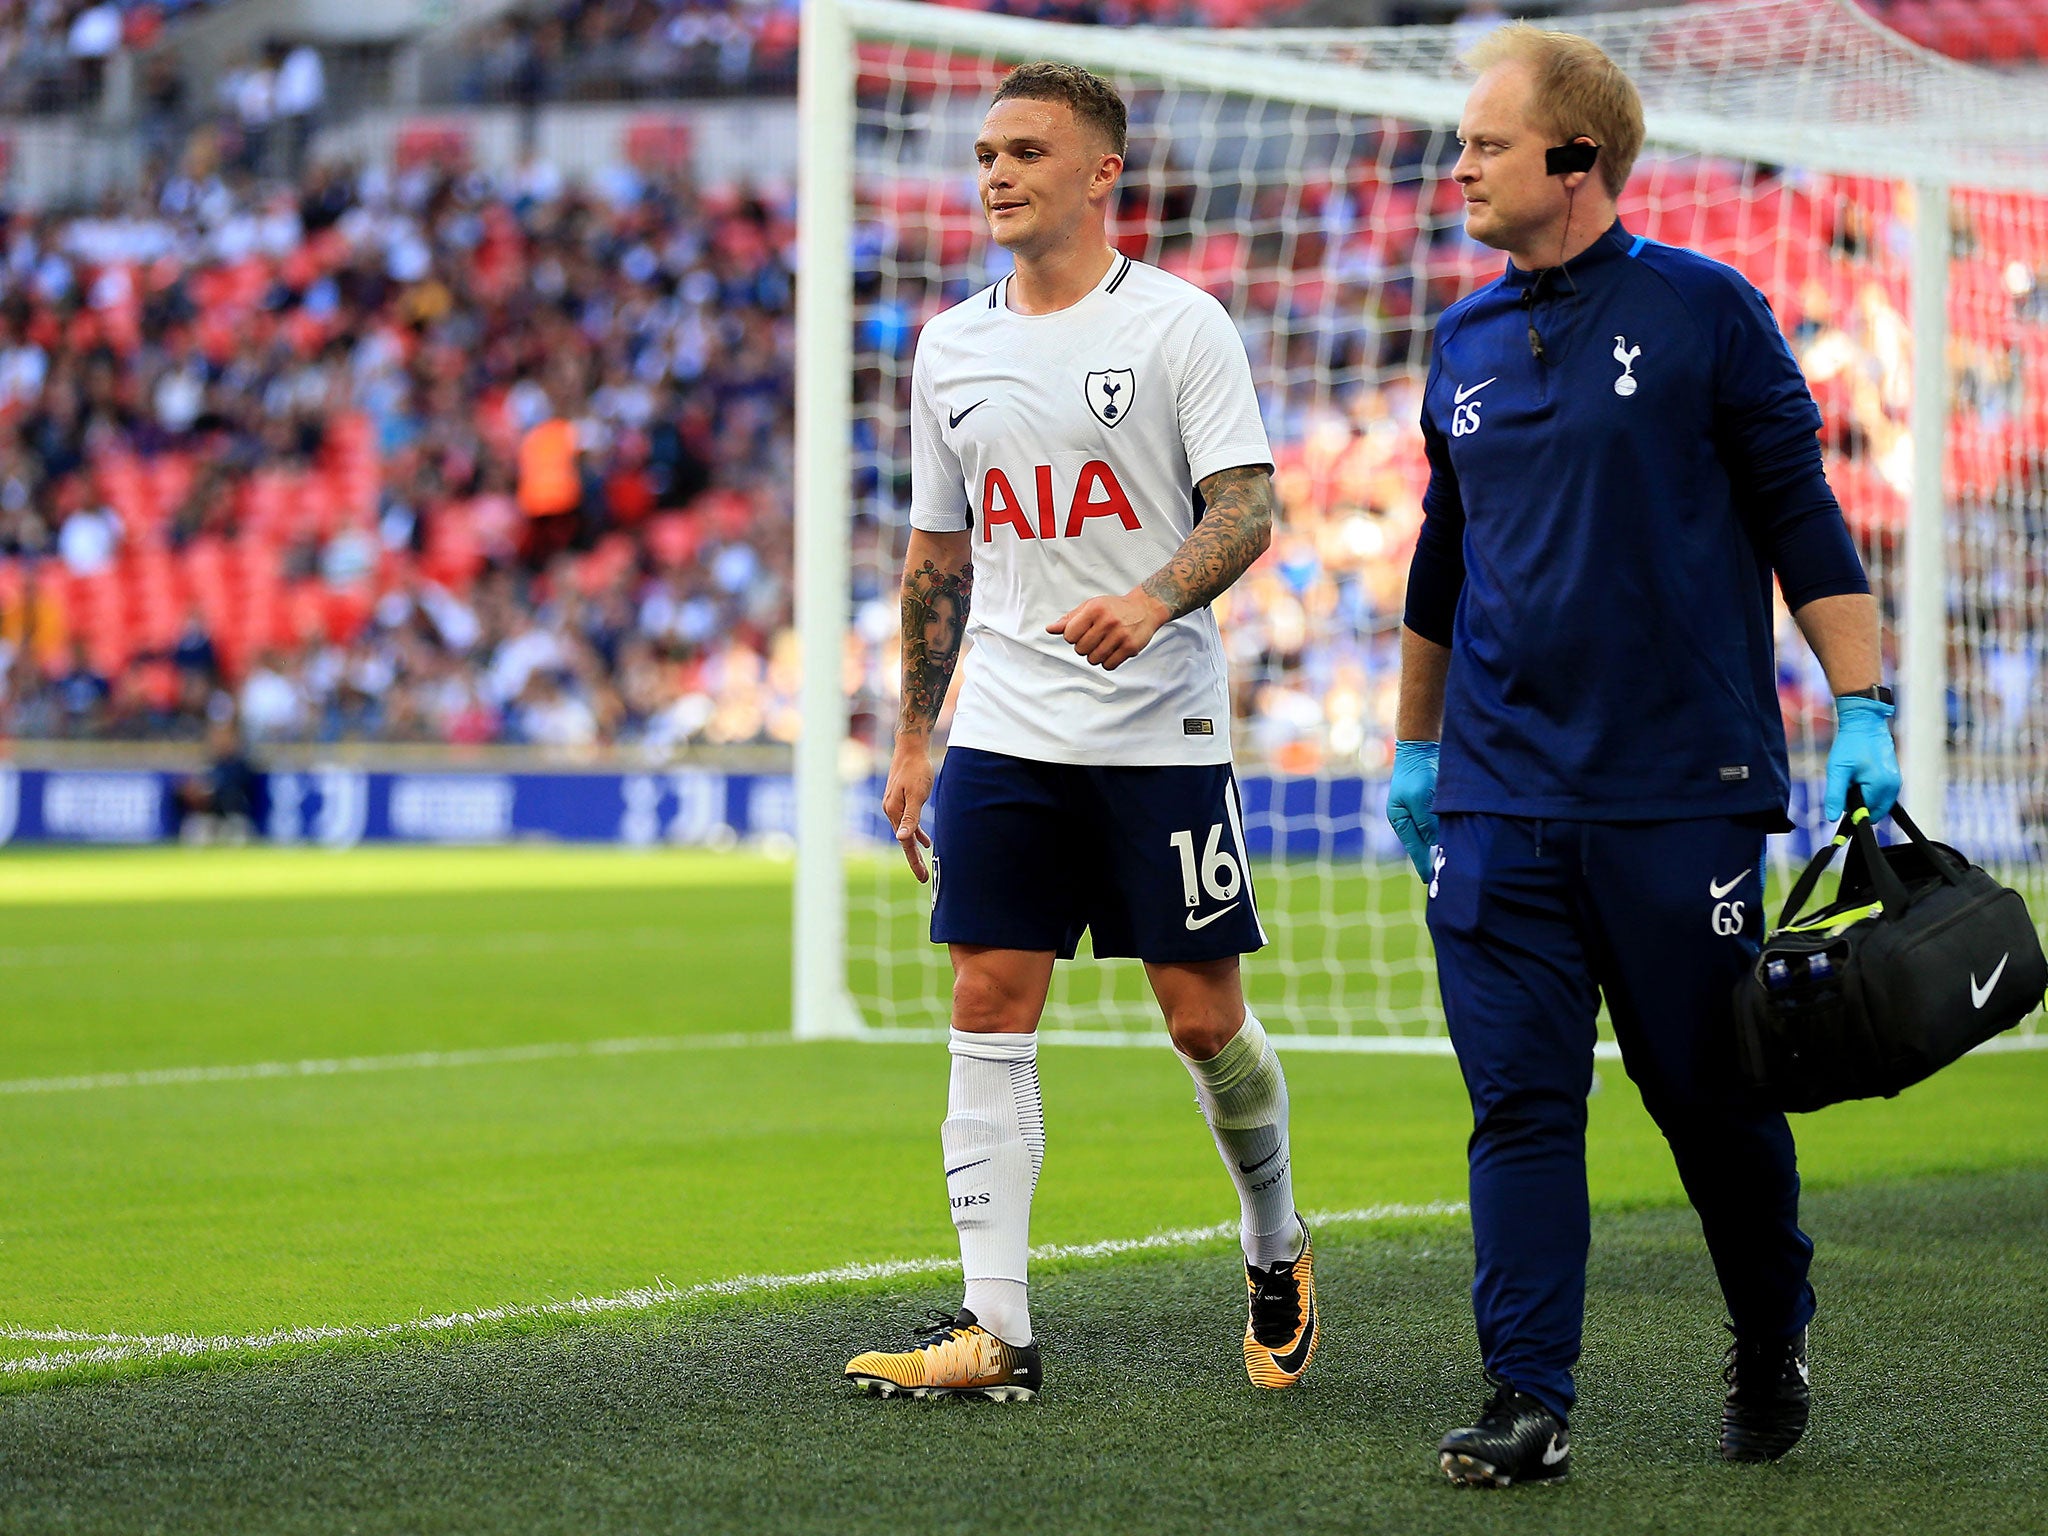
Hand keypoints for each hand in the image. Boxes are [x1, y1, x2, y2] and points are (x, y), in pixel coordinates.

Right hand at [882, 734, 935, 881]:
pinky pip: (908, 822)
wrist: (911, 747)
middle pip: (904, 840)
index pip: (905, 842)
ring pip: (906, 832)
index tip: (923, 876)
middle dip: (913, 859)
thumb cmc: (917, 769)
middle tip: (924, 877)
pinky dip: (916, 833)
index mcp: (894, 811)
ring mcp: (895, 805)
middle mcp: (891, 810)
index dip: (914, 860)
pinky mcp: (901, 799)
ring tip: (924, 864)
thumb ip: (911, 817)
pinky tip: (925, 842)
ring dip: (915, 848)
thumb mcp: (917, 794)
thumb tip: (903, 838)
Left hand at [1046, 589, 1170, 669]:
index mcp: (1094, 609)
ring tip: (1104, 644)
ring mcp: (1120, 635)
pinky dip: (1107, 662)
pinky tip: (1113, 651)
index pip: (1069, 635)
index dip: (1073, 637)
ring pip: (1094, 660)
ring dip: (1095, 656)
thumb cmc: (1114, 608)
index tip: (1082, 632)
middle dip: (1084, 647)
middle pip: (1081, 649)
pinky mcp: (1130, 647)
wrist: (1145, 608)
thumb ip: (1069, 619)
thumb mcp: (1090, 607)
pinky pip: (1109, 665)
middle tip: (1094, 639)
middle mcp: (1107, 621)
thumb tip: (1050, 629)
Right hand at [1386, 739, 1439, 880]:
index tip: (1428, 880)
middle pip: (1422, 843)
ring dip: (1440, 844)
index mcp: (1399, 819)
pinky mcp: (1430, 804)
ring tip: (1451, 860)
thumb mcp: (1420, 799)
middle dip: (1431, 857)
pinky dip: (1444, 831)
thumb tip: (1435, 840)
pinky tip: (1455, 837)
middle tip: (1442, 876)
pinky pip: (1437, 823)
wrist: (1421, 748)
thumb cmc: (1417, 773)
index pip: (1414, 847)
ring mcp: (1418, 811)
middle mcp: (1408, 818)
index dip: (1422, 864)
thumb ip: (1426, 821)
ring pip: (1431, 834)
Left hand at [1824, 694, 1899, 821]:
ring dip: (1862, 795)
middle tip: (1847, 781)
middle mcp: (1894, 787)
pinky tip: (1860, 774)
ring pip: (1875, 802)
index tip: (1842, 795)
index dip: (1850, 808)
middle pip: (1872, 811)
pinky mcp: (1894, 778)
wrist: (1865, 724)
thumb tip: (1832, 818)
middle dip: (1857, 802)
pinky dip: (1868, 789)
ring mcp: (1896, 782)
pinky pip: (1880, 793)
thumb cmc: (1850, 745)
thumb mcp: (1837, 771)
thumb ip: (1835, 796)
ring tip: (1853, 775)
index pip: (1865, 814)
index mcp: (1882, 788)